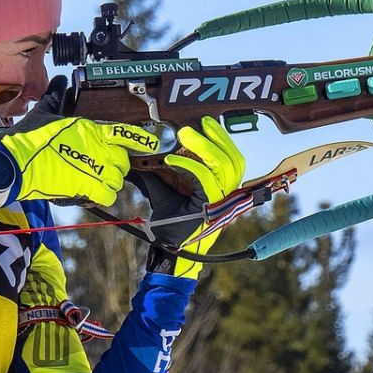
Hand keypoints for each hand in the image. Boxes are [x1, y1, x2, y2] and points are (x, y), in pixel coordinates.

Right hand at [0, 76, 160, 205]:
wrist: (16, 163)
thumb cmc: (27, 138)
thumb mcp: (44, 111)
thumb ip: (56, 96)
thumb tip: (60, 82)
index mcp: (90, 129)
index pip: (125, 133)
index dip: (142, 140)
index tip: (152, 143)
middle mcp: (97, 149)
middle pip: (123, 160)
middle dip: (116, 163)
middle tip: (103, 165)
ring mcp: (94, 169)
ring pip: (117, 179)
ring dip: (110, 180)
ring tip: (96, 179)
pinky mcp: (86, 188)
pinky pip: (108, 195)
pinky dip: (103, 195)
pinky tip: (93, 192)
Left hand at [133, 116, 245, 278]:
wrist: (168, 250)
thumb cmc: (169, 225)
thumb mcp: (163, 192)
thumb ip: (158, 174)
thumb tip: (138, 157)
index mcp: (222, 189)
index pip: (234, 159)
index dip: (223, 139)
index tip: (206, 122)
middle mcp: (226, 195)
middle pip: (234, 159)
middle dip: (217, 137)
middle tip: (196, 124)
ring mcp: (220, 202)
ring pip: (223, 166)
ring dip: (203, 146)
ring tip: (183, 135)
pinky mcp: (209, 207)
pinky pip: (204, 179)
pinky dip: (188, 165)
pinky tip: (171, 159)